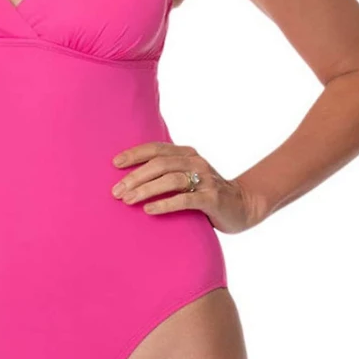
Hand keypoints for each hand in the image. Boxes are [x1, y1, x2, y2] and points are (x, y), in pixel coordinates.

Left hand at [111, 141, 263, 233]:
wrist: (244, 206)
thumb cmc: (206, 193)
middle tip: (116, 191)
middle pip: (160, 164)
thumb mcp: (188, 177)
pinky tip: (148, 210)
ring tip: (127, 200)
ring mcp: (206, 179)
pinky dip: (164, 204)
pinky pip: (185, 199)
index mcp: (187, 153)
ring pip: (170, 180)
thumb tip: (129, 179)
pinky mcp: (212, 198)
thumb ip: (167, 173)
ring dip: (145, 190)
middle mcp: (196, 162)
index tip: (115, 164)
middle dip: (135, 177)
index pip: (157, 148)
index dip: (135, 154)